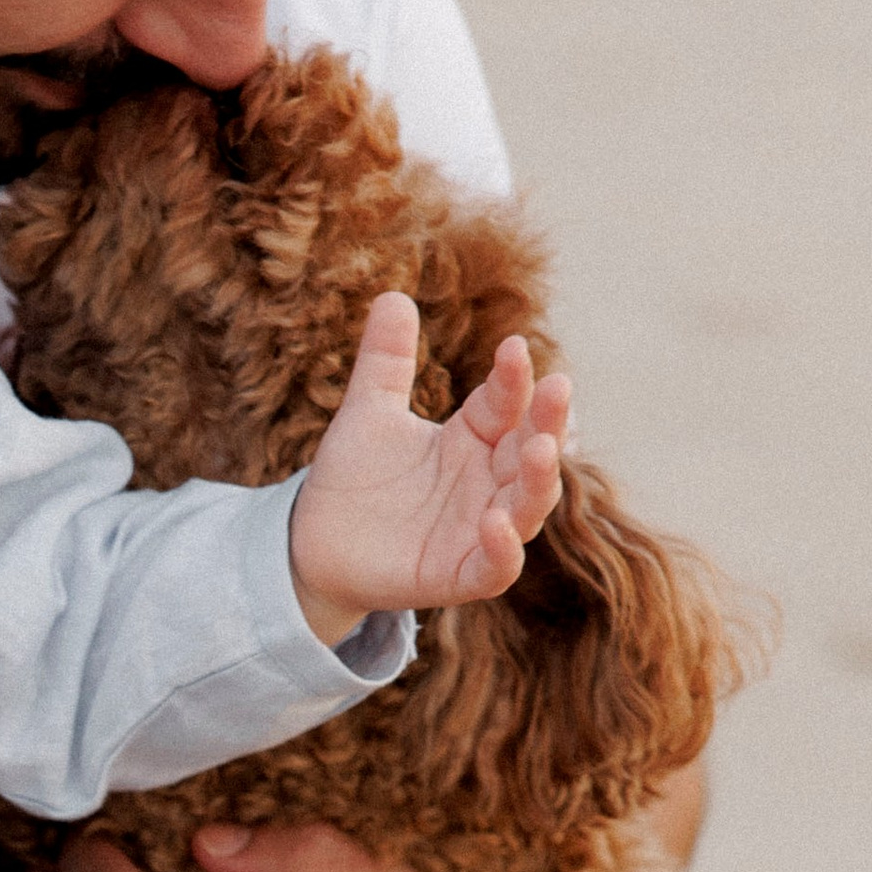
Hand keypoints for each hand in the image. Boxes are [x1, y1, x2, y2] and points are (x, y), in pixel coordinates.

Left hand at [289, 294, 571, 649]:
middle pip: (533, 450)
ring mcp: (479, 531)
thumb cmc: (353, 478)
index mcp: (475, 439)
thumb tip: (392, 295)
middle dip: (548, 421)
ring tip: (542, 449)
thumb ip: (385, 361)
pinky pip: (495, 569)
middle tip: (558, 387)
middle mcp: (488, 483)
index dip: (513, 378)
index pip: (507, 403)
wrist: (313, 543)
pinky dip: (502, 549)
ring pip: (528, 507)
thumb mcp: (368, 412)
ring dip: (541, 480)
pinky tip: (494, 522)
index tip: (512, 347)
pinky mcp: (458, 576)